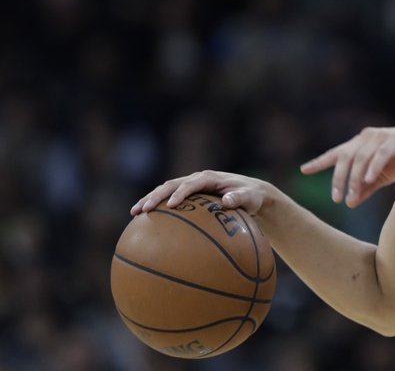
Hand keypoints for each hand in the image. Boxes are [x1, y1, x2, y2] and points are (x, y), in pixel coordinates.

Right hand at [130, 170, 276, 215]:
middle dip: (155, 196)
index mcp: (209, 178)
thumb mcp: (250, 197)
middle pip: (171, 185)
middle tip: (142, 209)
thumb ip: (240, 198)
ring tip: (134, 214)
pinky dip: (157, 208)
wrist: (251, 193)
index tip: (171, 205)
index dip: (180, 192)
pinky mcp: (188, 196)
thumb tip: (227, 201)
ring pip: (165, 190)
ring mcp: (190, 186)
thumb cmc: (252, 196)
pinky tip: (144, 223)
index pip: (191, 183)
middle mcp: (196, 179)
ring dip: (150, 200)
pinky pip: (169, 200)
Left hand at [300, 126, 394, 207]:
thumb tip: (349, 203)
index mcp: (361, 144)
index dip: (320, 161)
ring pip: (361, 158)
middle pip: (346, 157)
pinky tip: (368, 180)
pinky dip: (373, 166)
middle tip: (336, 198)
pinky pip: (380, 154)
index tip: (304, 170)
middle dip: (338, 178)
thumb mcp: (382, 177)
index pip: (337, 153)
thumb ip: (366, 188)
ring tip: (351, 197)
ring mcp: (381, 137)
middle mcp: (367, 138)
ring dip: (355, 179)